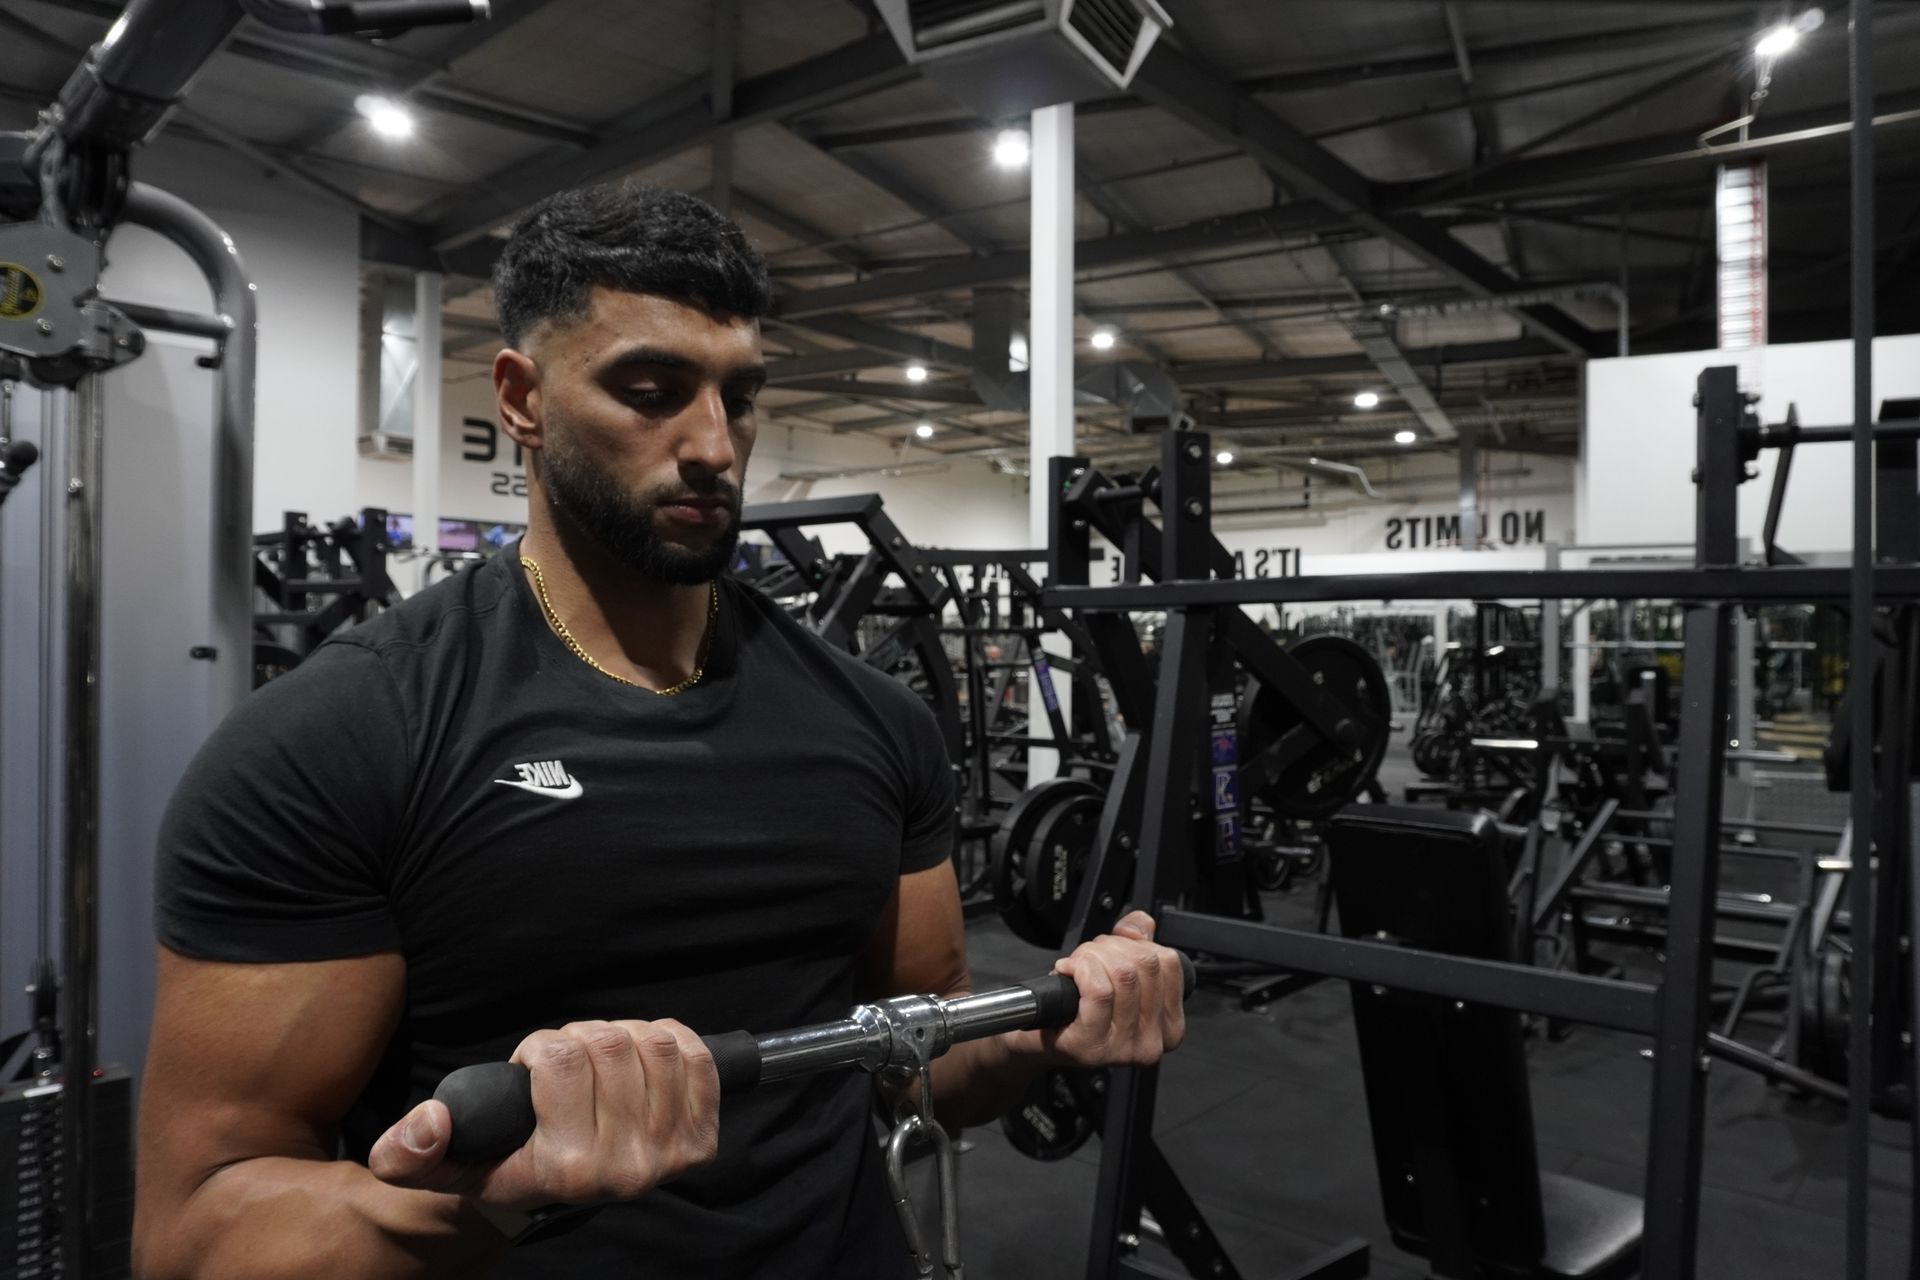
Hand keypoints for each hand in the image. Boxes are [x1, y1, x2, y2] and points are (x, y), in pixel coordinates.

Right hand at [367, 1018, 720, 1210]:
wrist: (557, 1190)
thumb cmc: (502, 1162)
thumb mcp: (440, 1163)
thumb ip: (409, 1151)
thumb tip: (431, 1122)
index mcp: (565, 1170)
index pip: (562, 1059)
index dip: (541, 1044)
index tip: (532, 1061)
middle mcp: (624, 1170)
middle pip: (610, 1045)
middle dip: (581, 1035)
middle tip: (567, 1057)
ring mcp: (668, 1156)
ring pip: (654, 1043)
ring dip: (624, 1034)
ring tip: (600, 1057)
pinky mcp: (699, 1140)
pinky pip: (696, 1057)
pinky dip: (669, 1040)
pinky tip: (640, 1056)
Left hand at [1027, 911, 1185, 1067]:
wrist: (1038, 1037)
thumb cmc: (1078, 1009)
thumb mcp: (1116, 971)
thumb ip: (1136, 942)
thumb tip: (1139, 924)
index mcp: (1169, 1025)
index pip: (1168, 962)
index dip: (1135, 943)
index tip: (1114, 952)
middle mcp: (1152, 1042)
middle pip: (1145, 963)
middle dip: (1109, 947)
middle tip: (1089, 958)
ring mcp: (1123, 1049)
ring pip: (1122, 973)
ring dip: (1090, 956)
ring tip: (1077, 968)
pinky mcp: (1093, 1046)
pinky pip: (1098, 989)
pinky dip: (1078, 968)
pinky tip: (1067, 972)